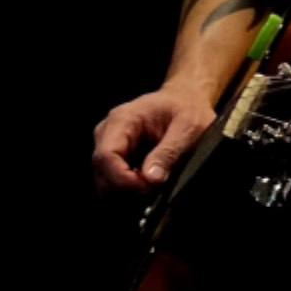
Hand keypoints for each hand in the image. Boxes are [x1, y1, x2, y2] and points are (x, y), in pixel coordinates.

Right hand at [91, 84, 214, 193]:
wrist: (185, 100)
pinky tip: (149, 183)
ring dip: (128, 190)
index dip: (123, 179)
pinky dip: (130, 188)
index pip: (106, 156)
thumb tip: (151, 179)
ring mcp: (108, 145)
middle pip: (102, 172)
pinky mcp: (115, 157)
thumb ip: (169, 152)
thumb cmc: (186, 108)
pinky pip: (113, 181)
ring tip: (155, 185)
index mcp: (122, 120)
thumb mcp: (188, 127)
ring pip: (105, 181)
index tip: (147, 188)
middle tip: (155, 189)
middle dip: (127, 188)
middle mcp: (107, 132)